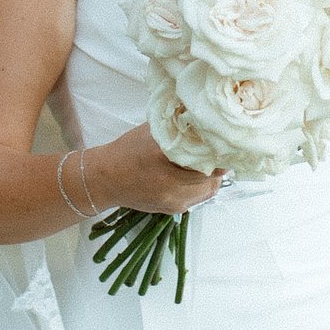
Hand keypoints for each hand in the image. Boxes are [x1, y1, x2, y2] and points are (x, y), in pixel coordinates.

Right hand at [81, 123, 226, 217]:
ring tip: (207, 163)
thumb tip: (201, 119)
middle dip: (218, 166)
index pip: (208, 161)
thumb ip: (177, 127)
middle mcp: (172, 186)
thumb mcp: (153, 132)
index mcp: (166, 161)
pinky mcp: (172, 210)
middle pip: (212, 179)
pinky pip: (196, 199)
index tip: (224, 143)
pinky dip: (200, 187)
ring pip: (208, 192)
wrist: (105, 179)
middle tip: (219, 152)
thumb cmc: (127, 151)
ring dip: (211, 178)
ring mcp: (173, 201)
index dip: (220, 152)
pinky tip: (193, 176)